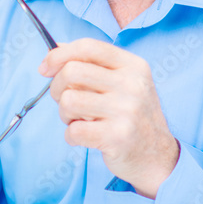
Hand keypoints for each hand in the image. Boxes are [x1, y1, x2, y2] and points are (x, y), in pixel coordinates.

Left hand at [39, 38, 178, 198]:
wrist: (157, 157)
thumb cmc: (132, 117)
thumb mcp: (123, 84)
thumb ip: (92, 65)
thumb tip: (55, 51)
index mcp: (133, 66)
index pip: (88, 47)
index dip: (59, 55)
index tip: (45, 68)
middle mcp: (132, 85)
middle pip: (72, 72)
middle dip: (57, 88)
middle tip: (64, 102)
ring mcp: (126, 111)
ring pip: (68, 101)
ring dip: (65, 114)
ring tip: (79, 121)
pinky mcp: (117, 137)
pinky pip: (73, 130)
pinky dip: (71, 136)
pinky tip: (84, 138)